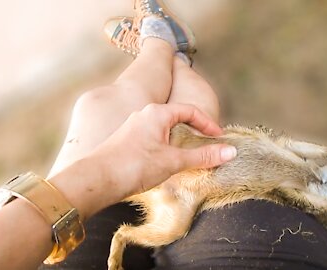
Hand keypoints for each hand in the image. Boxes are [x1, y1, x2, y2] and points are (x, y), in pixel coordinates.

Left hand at [89, 103, 236, 199]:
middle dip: (194, 131)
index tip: (219, 139)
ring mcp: (133, 128)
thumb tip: (230, 152)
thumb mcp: (173, 161)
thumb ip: (202, 156)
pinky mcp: (127, 142)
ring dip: (180, 140)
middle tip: (207, 146)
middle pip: (177, 118)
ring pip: (164, 129)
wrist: (96, 180)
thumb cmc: (134, 165)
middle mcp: (144, 115)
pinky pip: (153, 139)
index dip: (208, 124)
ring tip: (189, 156)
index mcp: (157, 113)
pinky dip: (166, 147)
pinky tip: (166, 163)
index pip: (190, 111)